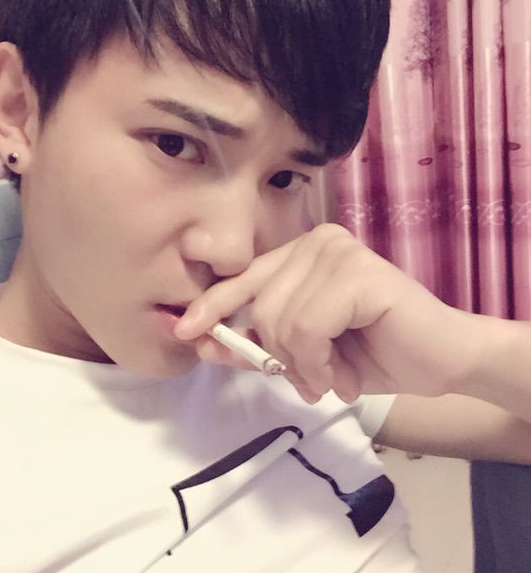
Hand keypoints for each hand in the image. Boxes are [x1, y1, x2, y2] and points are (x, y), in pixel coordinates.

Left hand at [175, 224, 481, 403]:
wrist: (439, 362)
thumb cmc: (370, 355)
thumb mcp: (303, 354)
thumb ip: (258, 344)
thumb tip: (203, 343)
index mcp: (300, 254)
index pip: (242, 280)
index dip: (211, 306)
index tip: (183, 331)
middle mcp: (315, 242)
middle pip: (259, 306)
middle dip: (279, 358)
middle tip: (310, 382)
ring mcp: (336, 250)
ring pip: (280, 320)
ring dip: (303, 367)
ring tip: (333, 379)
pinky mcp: (357, 270)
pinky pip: (307, 326)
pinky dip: (320, 363)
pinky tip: (345, 376)